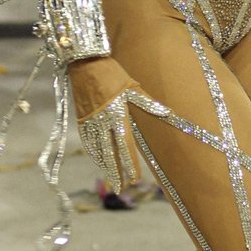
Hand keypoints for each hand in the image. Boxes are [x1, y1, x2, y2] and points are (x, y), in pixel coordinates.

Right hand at [69, 55, 144, 191]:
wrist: (85, 62)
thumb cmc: (113, 73)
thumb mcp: (133, 86)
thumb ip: (148, 103)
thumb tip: (168, 113)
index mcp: (118, 115)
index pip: (125, 145)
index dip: (130, 163)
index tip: (134, 178)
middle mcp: (103, 122)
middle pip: (110, 153)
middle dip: (117, 172)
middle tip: (122, 188)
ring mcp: (90, 121)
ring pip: (98, 150)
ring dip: (105, 167)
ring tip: (111, 181)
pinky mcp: (82, 119)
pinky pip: (88, 141)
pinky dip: (94, 154)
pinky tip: (99, 161)